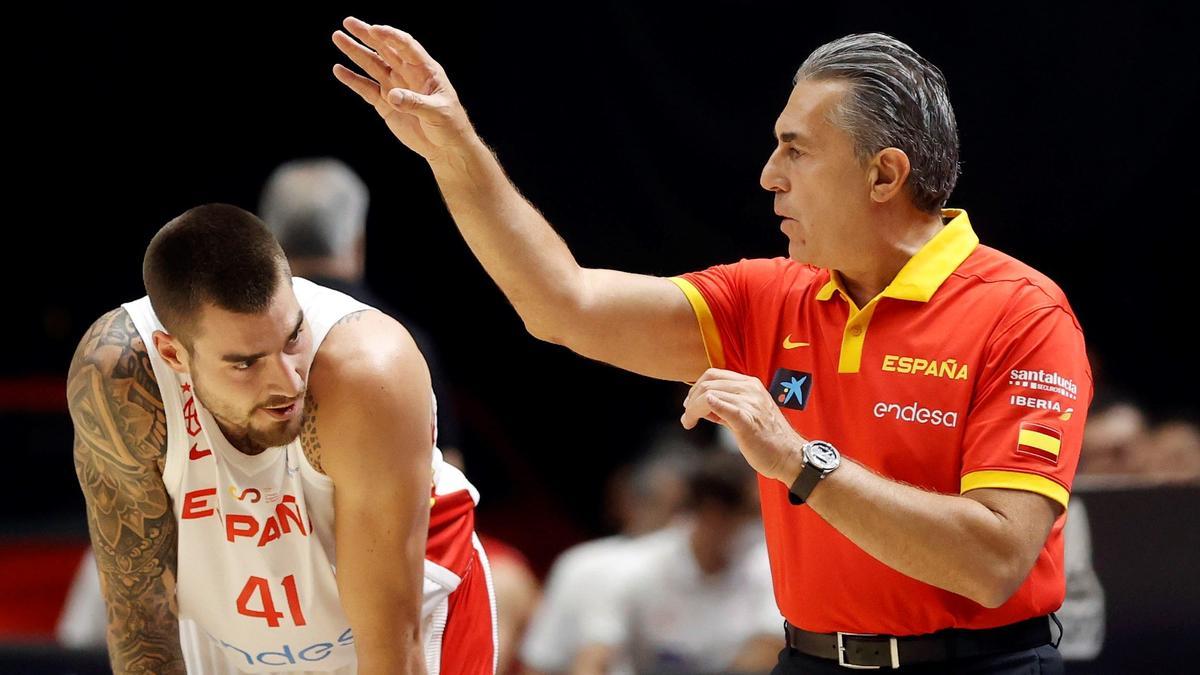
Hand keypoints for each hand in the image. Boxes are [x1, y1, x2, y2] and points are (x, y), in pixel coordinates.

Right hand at [332, 17, 475, 163]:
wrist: (445, 147)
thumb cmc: (450, 125)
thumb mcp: (438, 113)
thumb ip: (415, 103)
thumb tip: (392, 96)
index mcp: (425, 70)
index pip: (406, 46)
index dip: (390, 37)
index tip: (374, 30)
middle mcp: (407, 74)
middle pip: (384, 49)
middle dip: (367, 35)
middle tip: (348, 22)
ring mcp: (395, 88)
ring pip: (372, 65)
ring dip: (355, 52)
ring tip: (338, 37)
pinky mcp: (386, 104)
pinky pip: (366, 88)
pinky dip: (352, 79)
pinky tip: (338, 69)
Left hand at [681, 368, 806, 483]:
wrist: (789, 456)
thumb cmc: (767, 438)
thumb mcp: (747, 414)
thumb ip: (725, 406)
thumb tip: (701, 403)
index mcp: (750, 384)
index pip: (714, 375)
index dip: (696, 387)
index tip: (689, 403)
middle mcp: (751, 389)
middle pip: (709, 383)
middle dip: (691, 399)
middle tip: (687, 416)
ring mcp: (750, 403)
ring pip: (710, 395)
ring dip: (692, 409)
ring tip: (689, 422)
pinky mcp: (748, 421)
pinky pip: (725, 408)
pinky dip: (709, 406)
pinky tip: (698, 415)